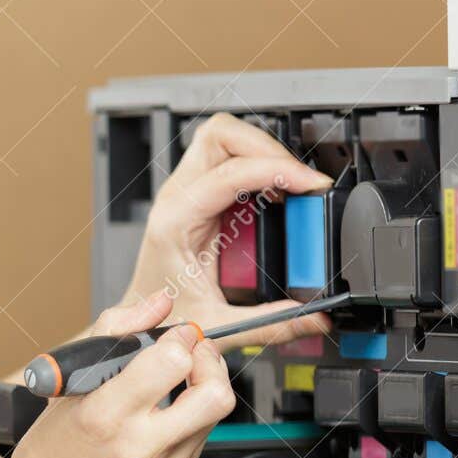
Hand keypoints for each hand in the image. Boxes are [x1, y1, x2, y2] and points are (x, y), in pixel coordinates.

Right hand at [0, 291, 235, 457]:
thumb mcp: (64, 389)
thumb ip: (112, 334)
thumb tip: (156, 304)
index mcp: (105, 416)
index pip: (172, 361)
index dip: (180, 337)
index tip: (173, 334)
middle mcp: (140, 446)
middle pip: (215, 393)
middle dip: (210, 363)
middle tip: (191, 357)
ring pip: (215, 415)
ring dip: (203, 388)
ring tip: (177, 383)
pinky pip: (200, 439)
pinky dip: (189, 417)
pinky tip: (162, 416)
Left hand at [123, 113, 335, 349]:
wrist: (140, 321)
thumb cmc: (161, 317)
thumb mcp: (218, 324)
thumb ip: (270, 322)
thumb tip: (316, 315)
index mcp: (174, 221)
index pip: (228, 172)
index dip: (276, 169)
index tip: (312, 185)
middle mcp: (177, 198)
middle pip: (221, 134)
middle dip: (268, 147)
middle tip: (302, 178)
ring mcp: (186, 192)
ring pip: (225, 138)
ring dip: (264, 152)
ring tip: (294, 183)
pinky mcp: (199, 195)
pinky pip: (230, 159)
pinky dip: (260, 166)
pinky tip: (278, 191)